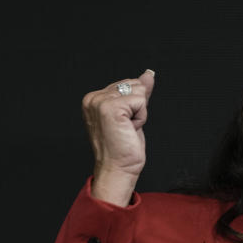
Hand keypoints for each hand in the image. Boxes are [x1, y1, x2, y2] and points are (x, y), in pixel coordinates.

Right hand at [81, 69, 155, 204]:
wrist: (118, 169)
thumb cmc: (123, 148)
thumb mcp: (132, 114)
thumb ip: (138, 93)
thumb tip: (148, 74)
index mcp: (94, 98)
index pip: (128, 84)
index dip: (134, 106)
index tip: (122, 124)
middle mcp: (94, 98)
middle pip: (134, 85)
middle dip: (137, 108)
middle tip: (125, 128)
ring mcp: (101, 102)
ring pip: (139, 92)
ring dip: (139, 113)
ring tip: (126, 130)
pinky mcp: (111, 108)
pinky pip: (141, 101)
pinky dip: (141, 118)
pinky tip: (129, 130)